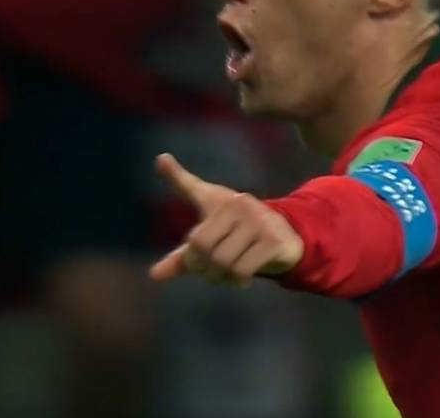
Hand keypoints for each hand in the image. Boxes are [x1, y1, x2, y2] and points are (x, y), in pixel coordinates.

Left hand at [148, 154, 303, 286]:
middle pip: (201, 246)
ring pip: (222, 262)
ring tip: (224, 276)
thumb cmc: (239, 233)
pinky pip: (241, 270)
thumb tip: (154, 275)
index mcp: (219, 199)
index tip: (161, 158)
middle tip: (209, 271)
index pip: (190, 191)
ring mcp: (258, 221)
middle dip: (200, 267)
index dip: (175, 176)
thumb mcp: (211, 239)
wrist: (285, 237)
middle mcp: (239, 204)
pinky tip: (241, 278)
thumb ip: (184, 254)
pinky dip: (236, 281)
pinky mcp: (272, 241)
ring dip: (219, 278)